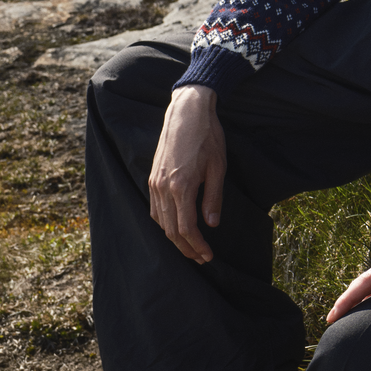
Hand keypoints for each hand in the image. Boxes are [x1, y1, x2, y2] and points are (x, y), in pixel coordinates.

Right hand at [148, 85, 227, 262]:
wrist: (187, 112)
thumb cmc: (207, 137)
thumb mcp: (218, 167)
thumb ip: (213, 198)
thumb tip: (212, 225)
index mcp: (181, 186)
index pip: (186, 228)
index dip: (196, 246)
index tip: (208, 256)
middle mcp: (163, 188)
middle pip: (170, 230)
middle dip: (186, 248)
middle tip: (201, 258)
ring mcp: (154, 183)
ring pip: (160, 221)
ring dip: (175, 238)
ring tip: (190, 247)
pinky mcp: (152, 178)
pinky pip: (154, 209)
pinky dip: (163, 223)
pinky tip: (174, 228)